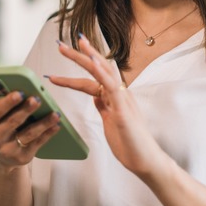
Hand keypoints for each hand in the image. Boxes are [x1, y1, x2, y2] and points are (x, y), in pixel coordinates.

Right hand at [0, 91, 60, 170]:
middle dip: (26, 110)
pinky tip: (56, 125)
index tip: (20, 92)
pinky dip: (48, 133)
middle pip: (13, 122)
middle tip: (38, 99)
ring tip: (55, 113)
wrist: (2, 154)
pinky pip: (37, 143)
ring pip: (28, 133)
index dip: (7, 102)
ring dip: (43, 123)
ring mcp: (7, 149)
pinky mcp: (22, 157)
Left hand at [48, 35, 166, 177]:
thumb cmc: (129, 143)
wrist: (145, 160)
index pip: (94, 75)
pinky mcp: (123, 109)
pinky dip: (102, 73)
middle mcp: (119, 93)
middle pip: (97, 68)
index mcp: (114, 96)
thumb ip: (104, 106)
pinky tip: (93, 63)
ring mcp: (122, 99)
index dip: (80, 63)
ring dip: (87, 58)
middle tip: (61, 45)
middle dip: (79, 55)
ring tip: (74, 46)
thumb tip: (95, 96)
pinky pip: (111, 87)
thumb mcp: (111, 121)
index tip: (67, 51)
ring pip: (104, 72)